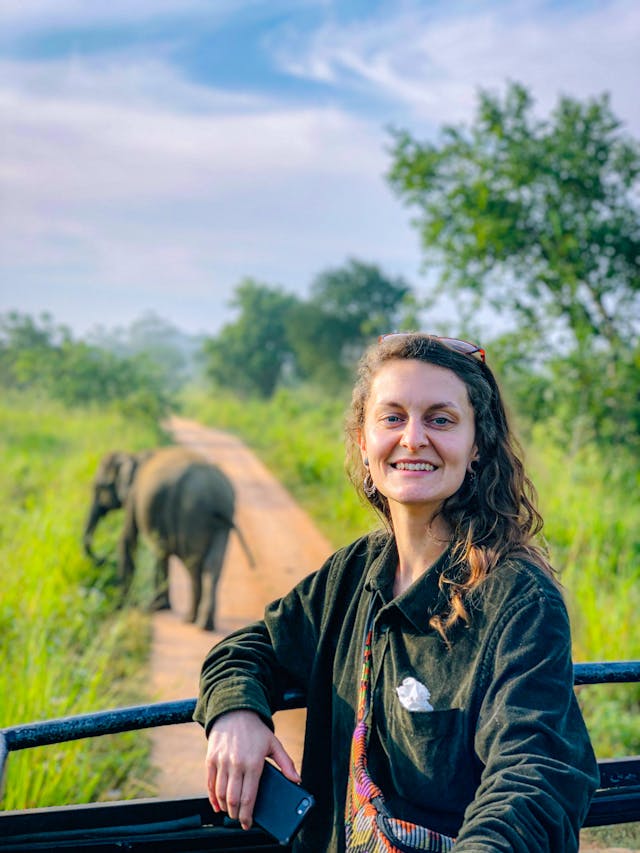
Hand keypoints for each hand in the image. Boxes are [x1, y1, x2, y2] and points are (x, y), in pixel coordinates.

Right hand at [205, 709, 299, 829]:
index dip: (248, 815)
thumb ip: (286, 763)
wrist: (234, 710)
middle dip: (236, 814)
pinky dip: (212, 797)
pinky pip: (209, 783)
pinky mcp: (210, 759)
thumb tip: (297, 780)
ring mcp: (221, 761)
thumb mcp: (274, 743)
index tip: (248, 824)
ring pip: (220, 794)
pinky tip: (217, 804)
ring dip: (225, 807)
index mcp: (253, 762)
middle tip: (241, 819)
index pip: (249, 797)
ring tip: (231, 812)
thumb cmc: (256, 730)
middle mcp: (236, 763)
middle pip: (233, 799)